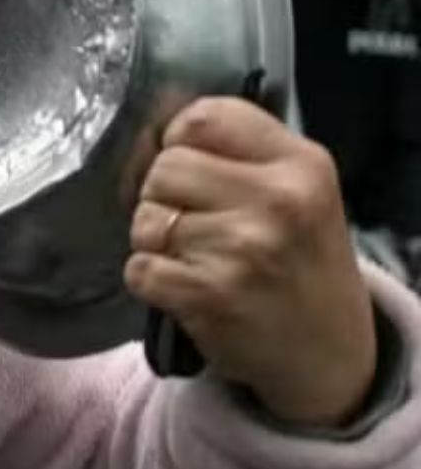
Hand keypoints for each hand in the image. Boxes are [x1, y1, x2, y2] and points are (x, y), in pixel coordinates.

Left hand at [127, 98, 375, 427]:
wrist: (328, 350)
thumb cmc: (299, 259)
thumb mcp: (298, 191)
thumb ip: (235, 153)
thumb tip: (145, 135)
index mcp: (301, 163)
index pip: (203, 118)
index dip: (179, 140)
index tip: (190, 167)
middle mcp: (277, 201)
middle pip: (164, 167)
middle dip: (163, 195)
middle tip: (193, 222)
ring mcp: (243, 249)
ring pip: (145, 219)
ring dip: (155, 241)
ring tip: (196, 258)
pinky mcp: (210, 295)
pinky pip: (139, 268)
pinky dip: (150, 279)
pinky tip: (185, 287)